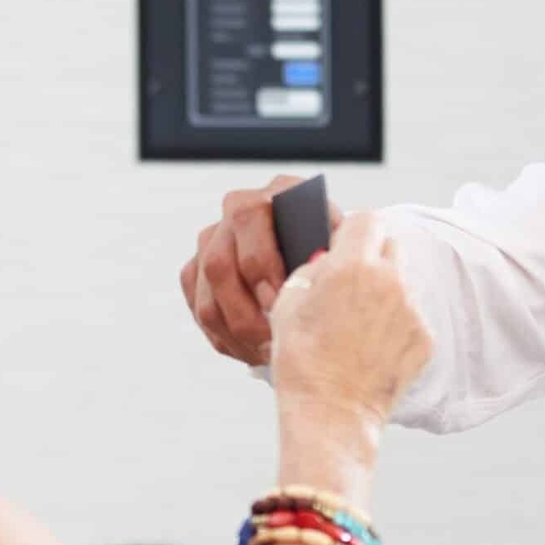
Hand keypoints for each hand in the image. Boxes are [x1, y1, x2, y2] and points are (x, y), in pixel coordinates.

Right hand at [180, 175, 343, 365]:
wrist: (337, 271)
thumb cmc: (344, 260)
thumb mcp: (346, 250)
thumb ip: (329, 255)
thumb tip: (317, 271)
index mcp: (280, 192)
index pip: (250, 217)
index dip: (260, 262)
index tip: (279, 302)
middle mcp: (243, 208)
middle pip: (219, 260)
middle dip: (244, 309)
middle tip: (271, 338)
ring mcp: (217, 236)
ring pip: (205, 290)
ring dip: (234, 328)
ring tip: (264, 352)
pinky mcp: (200, 267)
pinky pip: (198, 304)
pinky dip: (222, 334)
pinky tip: (248, 349)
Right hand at [268, 210, 433, 431]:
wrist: (331, 414)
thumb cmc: (302, 360)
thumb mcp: (288, 303)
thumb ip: (311, 269)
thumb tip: (327, 260)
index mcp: (353, 265)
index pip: (366, 219)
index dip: (352, 232)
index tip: (342, 247)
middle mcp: (390, 280)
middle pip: (389, 245)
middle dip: (371, 258)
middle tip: (349, 285)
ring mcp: (412, 310)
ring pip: (401, 283)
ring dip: (383, 292)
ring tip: (357, 325)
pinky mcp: (425, 338)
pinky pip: (411, 316)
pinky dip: (394, 325)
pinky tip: (371, 348)